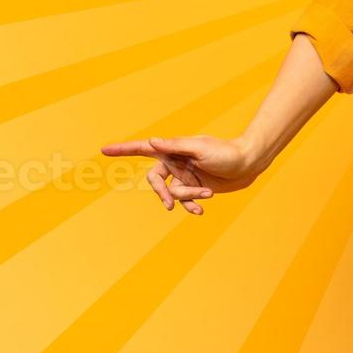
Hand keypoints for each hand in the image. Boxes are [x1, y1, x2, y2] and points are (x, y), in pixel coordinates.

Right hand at [100, 133, 269, 215]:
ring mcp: (184, 176)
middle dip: (163, 193)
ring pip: (173, 193)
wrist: (248, 164)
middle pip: (155, 181)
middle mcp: (175, 162)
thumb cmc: (226, 152)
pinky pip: (185, 201)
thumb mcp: (200, 148)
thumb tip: (152, 142)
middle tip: (171, 204)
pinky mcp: (195, 188)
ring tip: (206, 196)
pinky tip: (200, 210)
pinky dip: (191, 206)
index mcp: (173, 149)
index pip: (143, 148)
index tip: (104, 150)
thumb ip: (175, 147)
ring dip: (187, 197)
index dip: (123, 150)